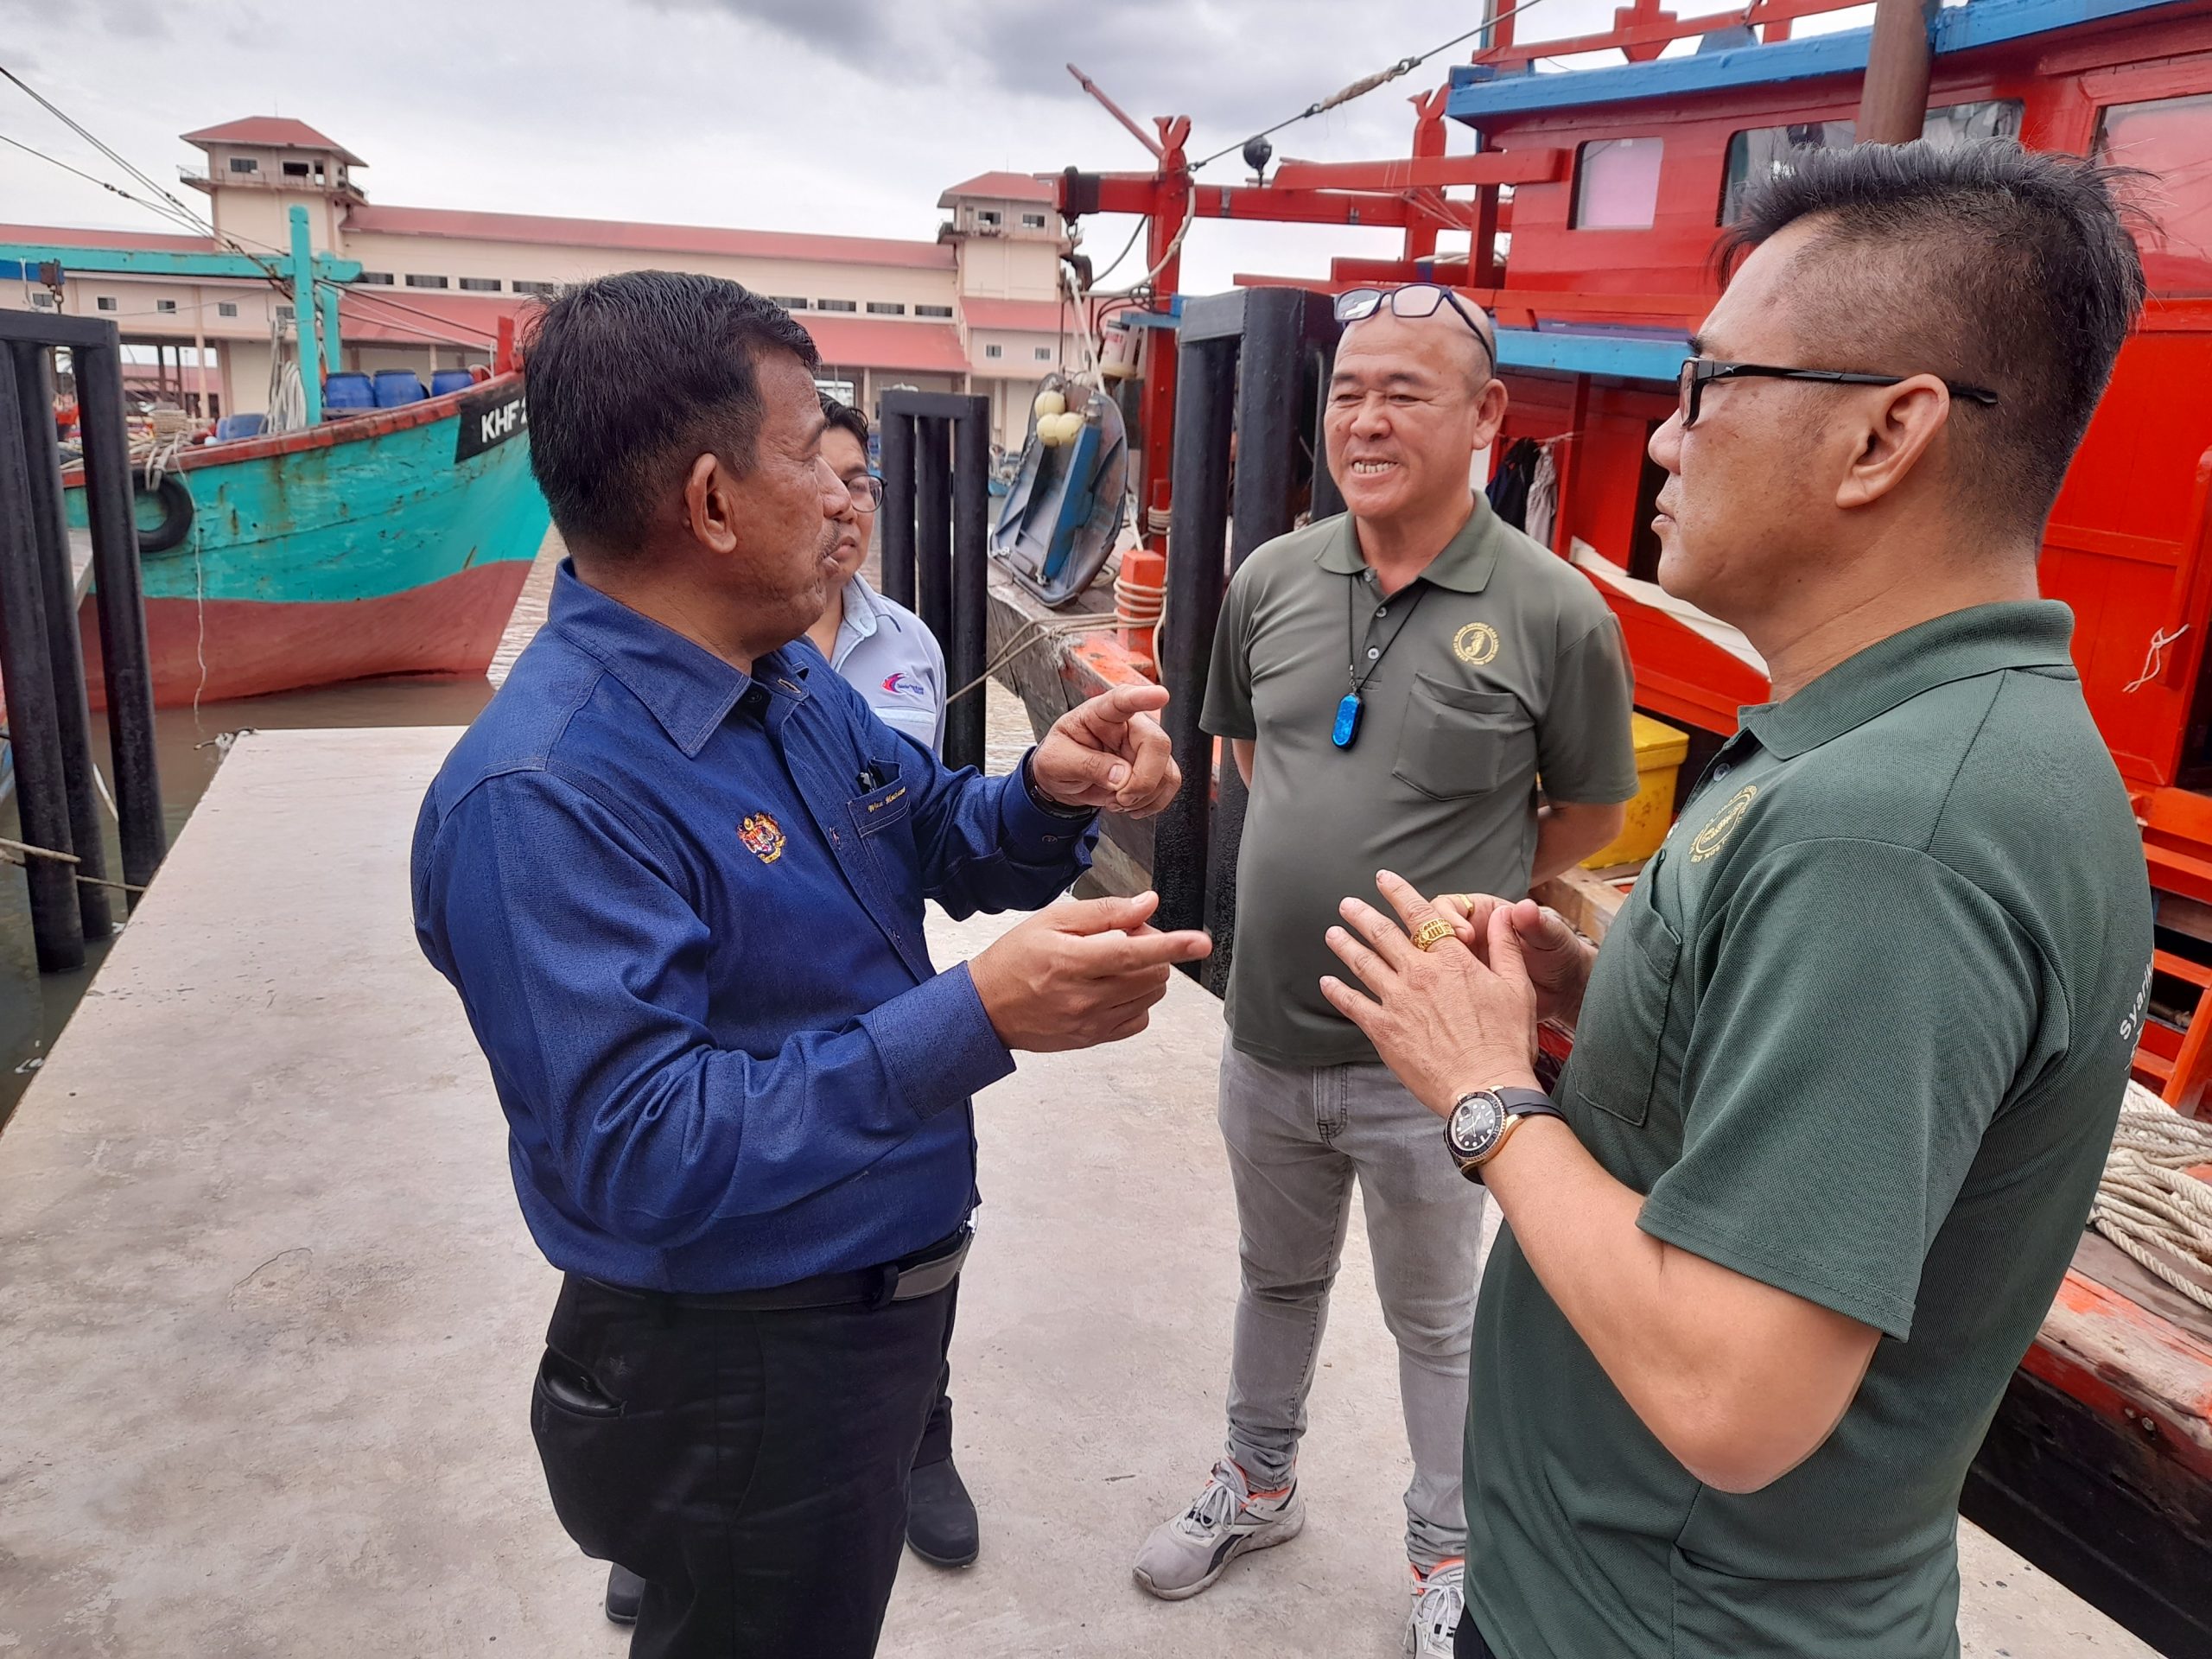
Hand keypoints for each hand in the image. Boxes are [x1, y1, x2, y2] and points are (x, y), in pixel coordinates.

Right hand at [968, 890, 1211, 1051]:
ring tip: (1113, 962)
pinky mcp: (1093, 1039)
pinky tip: (1113, 987)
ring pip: (1149, 996)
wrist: (986, 1008)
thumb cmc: (1015, 958)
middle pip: (1150, 974)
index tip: (1202, 942)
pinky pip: (1138, 1019)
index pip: (1134, 954)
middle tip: (1123, 936)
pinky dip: (1137, 1000)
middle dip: (1151, 950)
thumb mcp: (1052, 921)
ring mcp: (1090, 1022)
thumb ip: (1103, 912)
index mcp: (1072, 961)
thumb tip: (1147, 905)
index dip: (1172, 946)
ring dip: (1146, 974)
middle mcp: (1084, 997)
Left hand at [1031, 683, 1180, 817]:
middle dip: (1143, 780)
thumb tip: (1122, 777)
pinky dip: (1152, 802)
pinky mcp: (1154, 767)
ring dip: (1144, 796)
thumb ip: (1088, 766)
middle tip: (1120, 797)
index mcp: (1101, 713)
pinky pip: (1169, 783)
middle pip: (1157, 743)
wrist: (1063, 781)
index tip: (1160, 695)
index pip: (1123, 700)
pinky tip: (1131, 804)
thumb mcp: (1057, 762)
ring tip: (1117, 800)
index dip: (1143, 697)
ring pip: (1166, 769)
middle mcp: (1129, 725)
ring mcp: (1144, 746)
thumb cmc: (1059, 760)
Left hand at [1320, 871, 1540, 1118]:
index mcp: (1452, 960)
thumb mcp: (1518, 987)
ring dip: (1345, 945)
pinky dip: (1337, 991)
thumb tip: (1506, 911)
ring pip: (1363, 964)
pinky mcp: (1384, 1031)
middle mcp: (1419, 974)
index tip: (1383, 878)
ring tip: (1331, 933)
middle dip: (1362, 915)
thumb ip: (1507, 946)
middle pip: (1383, 935)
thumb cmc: (1508, 1041)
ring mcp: (1397, 1002)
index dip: (1399, 893)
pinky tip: (1326, 982)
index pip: (1420, 915)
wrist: (1486, 1088)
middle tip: (1346, 904)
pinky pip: (1354, 1005)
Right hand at [1437, 893, 1595, 1027]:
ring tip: (1443, 986)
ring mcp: (1460, 962)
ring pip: (1429, 961)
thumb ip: (1536, 923)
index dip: (1448, 918)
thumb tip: (1524, 908)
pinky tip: (1444, 1004)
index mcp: (1482, 913)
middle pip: (1429, 932)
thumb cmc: (1559, 955)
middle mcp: (1465, 934)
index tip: (1463, 935)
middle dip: (1431, 945)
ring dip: (1429, 971)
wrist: (1564, 989)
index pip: (1448, 906)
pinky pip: (1438, 987)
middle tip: (1446, 961)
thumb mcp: (1550, 938)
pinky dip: (1436, 993)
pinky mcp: (1459, 987)